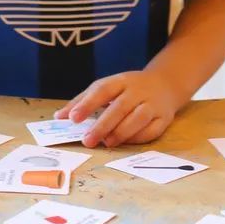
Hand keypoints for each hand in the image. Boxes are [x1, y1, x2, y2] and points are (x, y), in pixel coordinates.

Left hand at [54, 70, 184, 148]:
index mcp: (121, 80)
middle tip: (87, 140)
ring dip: (122, 132)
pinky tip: (125, 142)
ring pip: (139, 118)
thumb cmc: (128, 89)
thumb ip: (83, 101)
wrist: (165, 84)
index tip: (73, 118)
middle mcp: (138, 90)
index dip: (88, 104)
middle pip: (120, 107)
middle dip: (103, 125)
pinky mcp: (164, 118)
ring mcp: (153, 104)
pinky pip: (152, 130)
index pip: (103, 90)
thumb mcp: (107, 87)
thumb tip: (59, 117)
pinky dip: (138, 137)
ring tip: (107, 143)